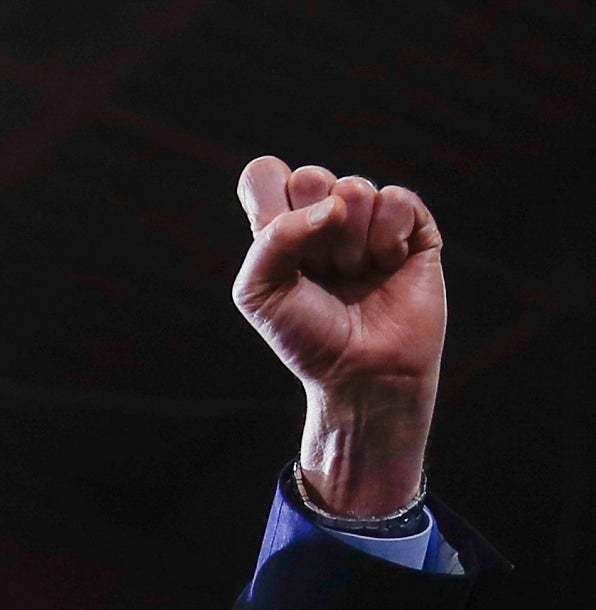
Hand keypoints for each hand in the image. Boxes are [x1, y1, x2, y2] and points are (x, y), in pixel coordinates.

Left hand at [232, 157, 444, 517]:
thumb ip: (271, 239)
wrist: (361, 371)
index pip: (263, 174)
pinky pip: (397, 199)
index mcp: (280, 226)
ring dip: (349, 243)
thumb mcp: (259, 292)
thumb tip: (335, 204)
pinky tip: (388, 265)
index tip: (274, 238)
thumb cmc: (306, 335)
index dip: (267, 197)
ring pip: (355, 188)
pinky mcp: (413, 228)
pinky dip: (387, 237)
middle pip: (310, 175)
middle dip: (311, 229)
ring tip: (353, 276)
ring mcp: (369, 220)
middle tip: (319, 270)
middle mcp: (323, 216)